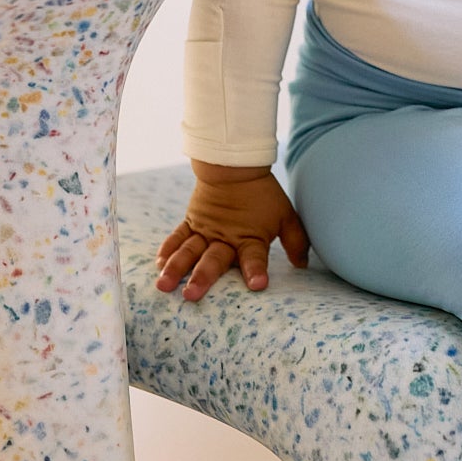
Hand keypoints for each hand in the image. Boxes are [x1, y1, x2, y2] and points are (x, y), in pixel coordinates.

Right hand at [155, 164, 310, 301]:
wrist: (235, 165)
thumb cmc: (263, 194)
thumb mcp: (285, 215)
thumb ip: (295, 241)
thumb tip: (303, 265)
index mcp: (250, 237)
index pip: (255, 257)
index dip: (256, 270)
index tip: (257, 285)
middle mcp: (225, 237)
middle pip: (213, 259)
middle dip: (202, 277)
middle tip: (191, 295)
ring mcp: (205, 230)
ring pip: (189, 251)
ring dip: (176, 269)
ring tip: (164, 286)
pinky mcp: (192, 221)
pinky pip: (177, 237)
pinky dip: (167, 250)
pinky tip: (158, 265)